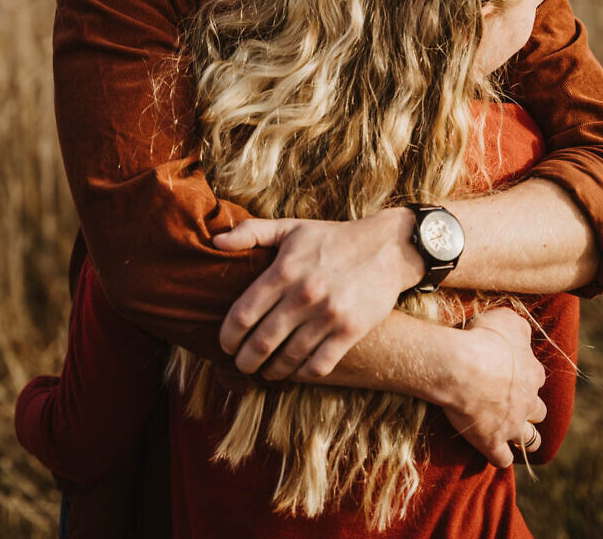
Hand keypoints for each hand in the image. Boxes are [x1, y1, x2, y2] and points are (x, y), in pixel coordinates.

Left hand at [212, 209, 423, 379]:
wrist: (386, 247)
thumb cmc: (332, 238)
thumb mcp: (291, 228)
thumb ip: (252, 233)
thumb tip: (215, 242)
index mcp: (285, 269)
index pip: (243, 313)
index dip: (228, 336)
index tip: (225, 344)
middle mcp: (304, 294)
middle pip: (262, 342)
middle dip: (245, 360)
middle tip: (241, 365)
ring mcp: (329, 314)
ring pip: (288, 358)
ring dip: (272, 371)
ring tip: (266, 371)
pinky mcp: (351, 330)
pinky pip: (319, 365)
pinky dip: (302, 374)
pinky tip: (295, 371)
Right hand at [440, 307, 546, 467]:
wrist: (460, 366)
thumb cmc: (482, 338)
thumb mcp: (506, 319)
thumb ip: (520, 328)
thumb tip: (524, 335)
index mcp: (533, 373)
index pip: (537, 378)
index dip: (525, 377)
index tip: (510, 373)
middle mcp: (528, 401)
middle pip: (538, 411)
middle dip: (529, 409)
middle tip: (511, 403)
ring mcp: (512, 425)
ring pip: (530, 440)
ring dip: (525, 438)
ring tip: (512, 433)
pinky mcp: (493, 442)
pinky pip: (503, 459)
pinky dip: (500, 456)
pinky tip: (493, 449)